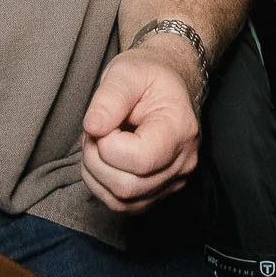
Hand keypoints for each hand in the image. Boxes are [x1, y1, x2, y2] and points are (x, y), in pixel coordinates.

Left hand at [79, 47, 199, 214]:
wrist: (166, 83)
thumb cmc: (147, 75)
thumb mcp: (126, 71)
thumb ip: (109, 98)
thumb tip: (93, 127)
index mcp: (180, 129)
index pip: (141, 159)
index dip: (109, 144)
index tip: (103, 120)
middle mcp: (183, 162)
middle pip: (128, 186)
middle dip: (96, 159)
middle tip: (95, 129)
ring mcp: (172, 181)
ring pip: (122, 201)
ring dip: (96, 173)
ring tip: (98, 140)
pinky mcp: (157, 192)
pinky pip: (122, 205)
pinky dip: (101, 184)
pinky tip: (102, 157)